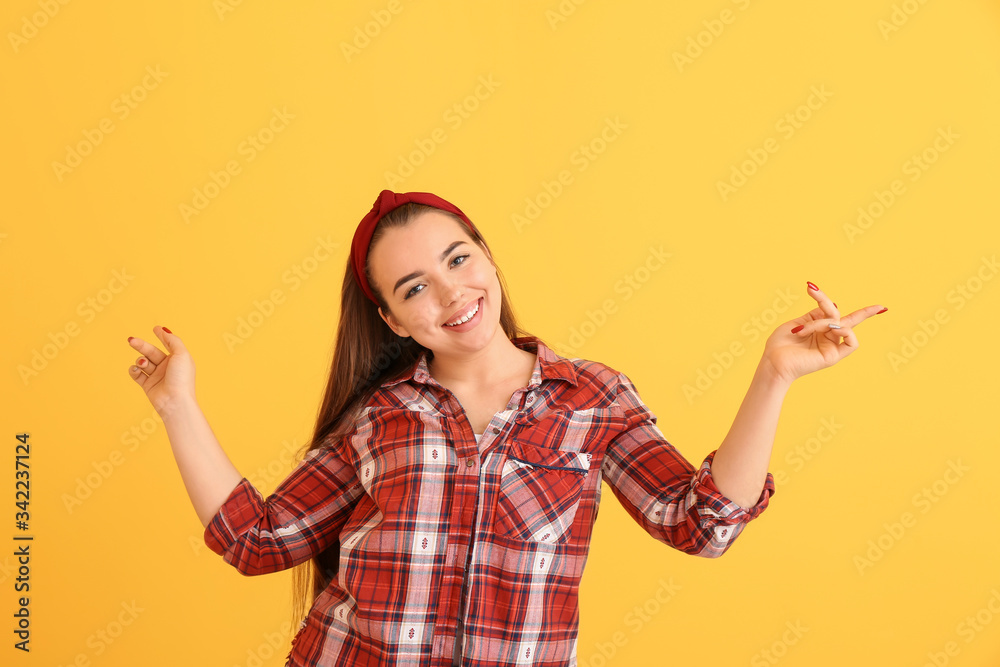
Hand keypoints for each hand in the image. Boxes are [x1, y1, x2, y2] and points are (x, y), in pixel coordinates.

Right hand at [126, 326, 196, 416]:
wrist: (174, 401)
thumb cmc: (181, 378)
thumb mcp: (181, 354)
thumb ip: (173, 340)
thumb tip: (164, 330)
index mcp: (178, 359)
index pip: (168, 344)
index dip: (162, 336)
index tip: (154, 328)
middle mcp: (167, 367)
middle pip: (151, 352)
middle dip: (141, 346)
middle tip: (131, 340)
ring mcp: (157, 376)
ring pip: (143, 362)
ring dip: (140, 360)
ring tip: (143, 364)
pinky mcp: (147, 385)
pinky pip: (136, 374)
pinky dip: (134, 370)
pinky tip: (136, 369)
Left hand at [760, 282, 886, 384]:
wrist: (772, 362)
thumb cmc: (780, 344)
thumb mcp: (797, 323)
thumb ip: (815, 315)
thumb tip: (835, 306)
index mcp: (819, 330)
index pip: (832, 314)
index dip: (826, 300)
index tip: (810, 286)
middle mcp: (828, 338)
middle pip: (844, 318)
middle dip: (864, 311)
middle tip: (846, 300)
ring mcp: (832, 347)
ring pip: (839, 325)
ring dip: (821, 323)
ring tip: (801, 330)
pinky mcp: (833, 357)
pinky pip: (852, 343)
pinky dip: (844, 331)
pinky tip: (830, 328)